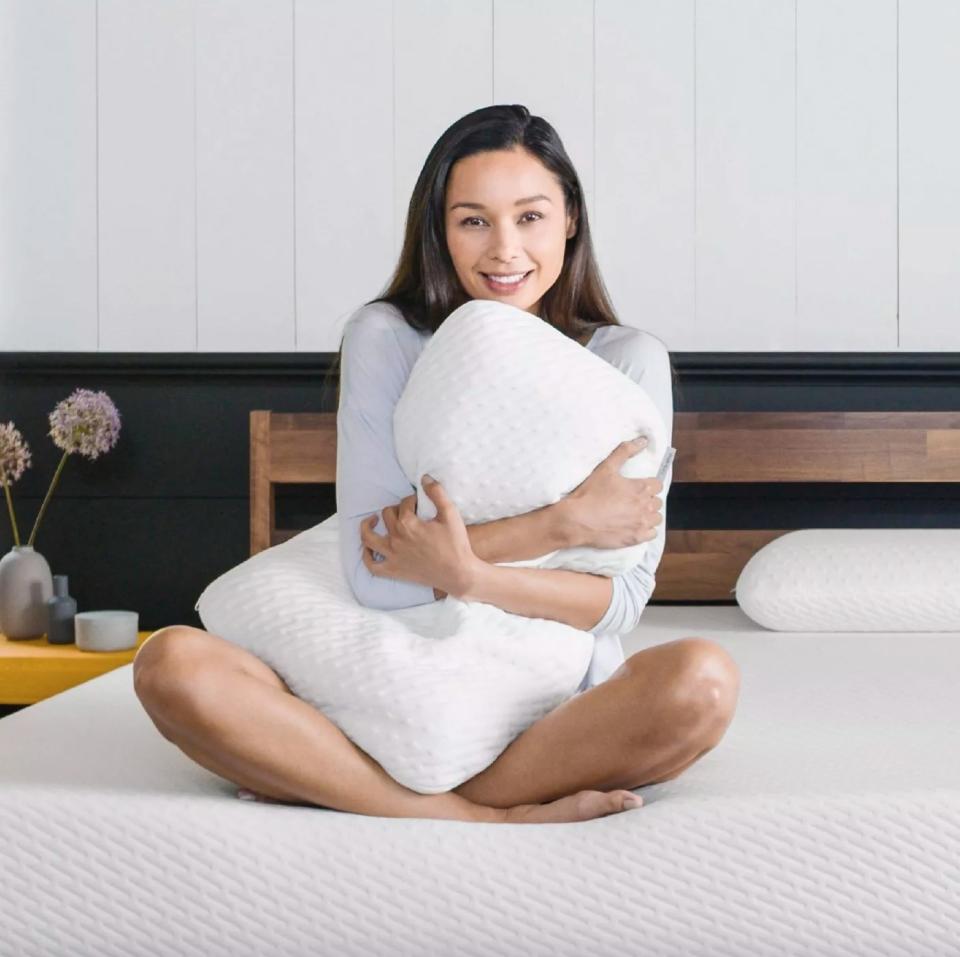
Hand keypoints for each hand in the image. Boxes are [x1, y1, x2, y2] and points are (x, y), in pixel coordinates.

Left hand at [360, 476, 479, 598]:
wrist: (458, 574)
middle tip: (407, 511)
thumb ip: (437, 493)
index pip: (405, 503)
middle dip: (397, 509)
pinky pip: (371, 565)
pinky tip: (368, 548)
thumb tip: (425, 478)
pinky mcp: (393, 571)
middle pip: (388, 515)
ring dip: (367, 526)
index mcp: (408, 524)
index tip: (420, 502)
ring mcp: (392, 556)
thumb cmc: (456, 544)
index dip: (413, 499)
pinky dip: (366, 555)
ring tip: (372, 520)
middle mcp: (396, 538)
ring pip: (369, 538)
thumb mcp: (450, 514)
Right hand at [560, 437, 664, 548]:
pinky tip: (634, 527)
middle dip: (647, 500)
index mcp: (640, 488)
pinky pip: (652, 534)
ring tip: (634, 515)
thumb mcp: (606, 467)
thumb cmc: (590, 493)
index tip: (638, 488)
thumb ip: (625, 451)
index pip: (658, 485)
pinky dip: (646, 530)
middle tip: (632, 501)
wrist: (577, 520)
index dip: (648, 485)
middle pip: (657, 502)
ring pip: (656, 518)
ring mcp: (641, 523)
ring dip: (649, 515)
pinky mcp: (636, 538)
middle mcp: (645, 506)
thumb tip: (643, 440)